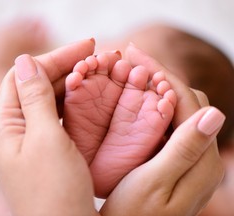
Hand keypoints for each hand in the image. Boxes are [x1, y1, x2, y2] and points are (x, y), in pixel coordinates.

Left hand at [0, 39, 100, 215]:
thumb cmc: (54, 191)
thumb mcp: (45, 138)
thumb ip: (34, 98)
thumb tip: (24, 61)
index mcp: (2, 125)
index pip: (22, 76)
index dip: (53, 58)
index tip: (85, 46)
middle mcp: (11, 129)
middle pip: (35, 85)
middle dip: (64, 67)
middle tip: (95, 54)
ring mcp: (27, 138)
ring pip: (46, 99)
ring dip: (69, 82)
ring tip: (95, 69)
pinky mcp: (43, 147)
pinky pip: (54, 115)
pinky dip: (70, 102)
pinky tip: (86, 93)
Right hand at [100, 44, 224, 215]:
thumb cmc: (134, 214)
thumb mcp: (156, 182)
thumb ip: (185, 149)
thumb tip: (215, 112)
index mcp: (203, 160)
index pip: (187, 102)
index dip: (162, 74)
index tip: (135, 53)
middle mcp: (202, 156)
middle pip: (186, 101)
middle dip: (160, 77)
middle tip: (131, 61)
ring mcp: (190, 156)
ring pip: (178, 110)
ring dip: (156, 89)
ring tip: (132, 74)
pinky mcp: (176, 158)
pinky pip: (169, 124)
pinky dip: (153, 106)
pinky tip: (137, 99)